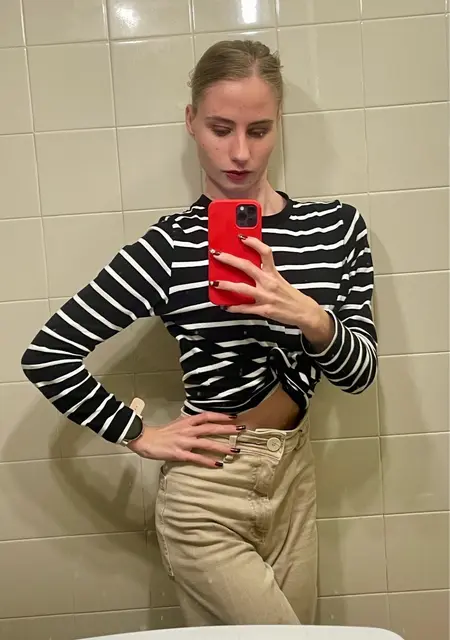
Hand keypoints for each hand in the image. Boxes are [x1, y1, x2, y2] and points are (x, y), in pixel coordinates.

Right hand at [126, 412, 244, 467]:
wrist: (144, 439)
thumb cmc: (160, 434)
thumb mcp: (177, 425)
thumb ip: (189, 425)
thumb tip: (202, 426)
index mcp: (187, 422)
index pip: (207, 416)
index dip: (221, 416)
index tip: (234, 417)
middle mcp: (188, 430)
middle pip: (211, 428)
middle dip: (228, 429)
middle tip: (243, 430)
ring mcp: (184, 442)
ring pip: (207, 443)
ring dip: (222, 447)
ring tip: (235, 450)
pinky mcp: (179, 454)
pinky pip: (197, 458)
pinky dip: (208, 461)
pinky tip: (218, 464)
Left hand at [210, 236, 334, 349]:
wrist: (304, 312)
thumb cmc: (290, 295)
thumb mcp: (279, 279)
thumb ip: (265, 272)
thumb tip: (246, 266)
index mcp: (273, 273)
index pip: (264, 252)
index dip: (253, 242)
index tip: (240, 236)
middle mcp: (268, 282)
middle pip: (246, 266)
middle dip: (229, 259)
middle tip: (216, 254)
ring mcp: (266, 297)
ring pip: (242, 288)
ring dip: (226, 285)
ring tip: (214, 283)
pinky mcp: (264, 310)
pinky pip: (245, 308)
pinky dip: (234, 307)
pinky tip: (225, 306)